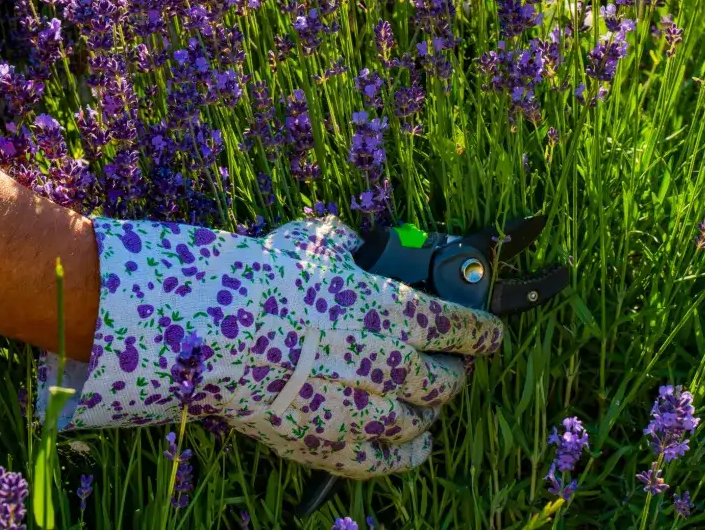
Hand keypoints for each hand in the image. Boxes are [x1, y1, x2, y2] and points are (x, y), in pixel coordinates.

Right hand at [47, 217, 504, 478]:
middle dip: (456, 372)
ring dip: (432, 409)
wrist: (213, 329)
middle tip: (451, 365)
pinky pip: (386, 461)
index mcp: (398, 311)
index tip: (490, 335)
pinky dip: (408, 453)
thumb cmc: (264, 277)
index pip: (467, 329)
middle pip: (448, 380)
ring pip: (422, 420)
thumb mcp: (317, 242)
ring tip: (428, 400)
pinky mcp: (332, 446)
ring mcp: (364, 412)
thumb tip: (353, 246)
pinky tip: (414, 443)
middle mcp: (392, 364)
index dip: (485, 333)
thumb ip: (348, 248)